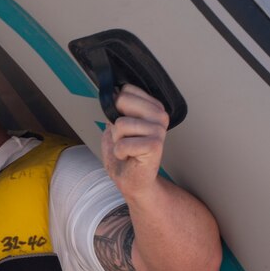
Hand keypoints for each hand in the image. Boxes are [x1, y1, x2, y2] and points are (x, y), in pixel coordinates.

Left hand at [100, 84, 169, 201]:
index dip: (116, 109)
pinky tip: (129, 157)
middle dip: (115, 124)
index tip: (124, 126)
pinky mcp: (155, 145)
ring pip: (120, 124)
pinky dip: (119, 153)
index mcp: (152, 107)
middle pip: (122, 101)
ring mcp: (158, 129)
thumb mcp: (114, 127)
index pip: (127, 90)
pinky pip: (123, 144)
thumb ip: (115, 111)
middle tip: (125, 139)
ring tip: (127, 149)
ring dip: (117, 141)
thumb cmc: (125, 155)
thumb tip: (112, 95)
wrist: (132, 180)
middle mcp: (159, 115)